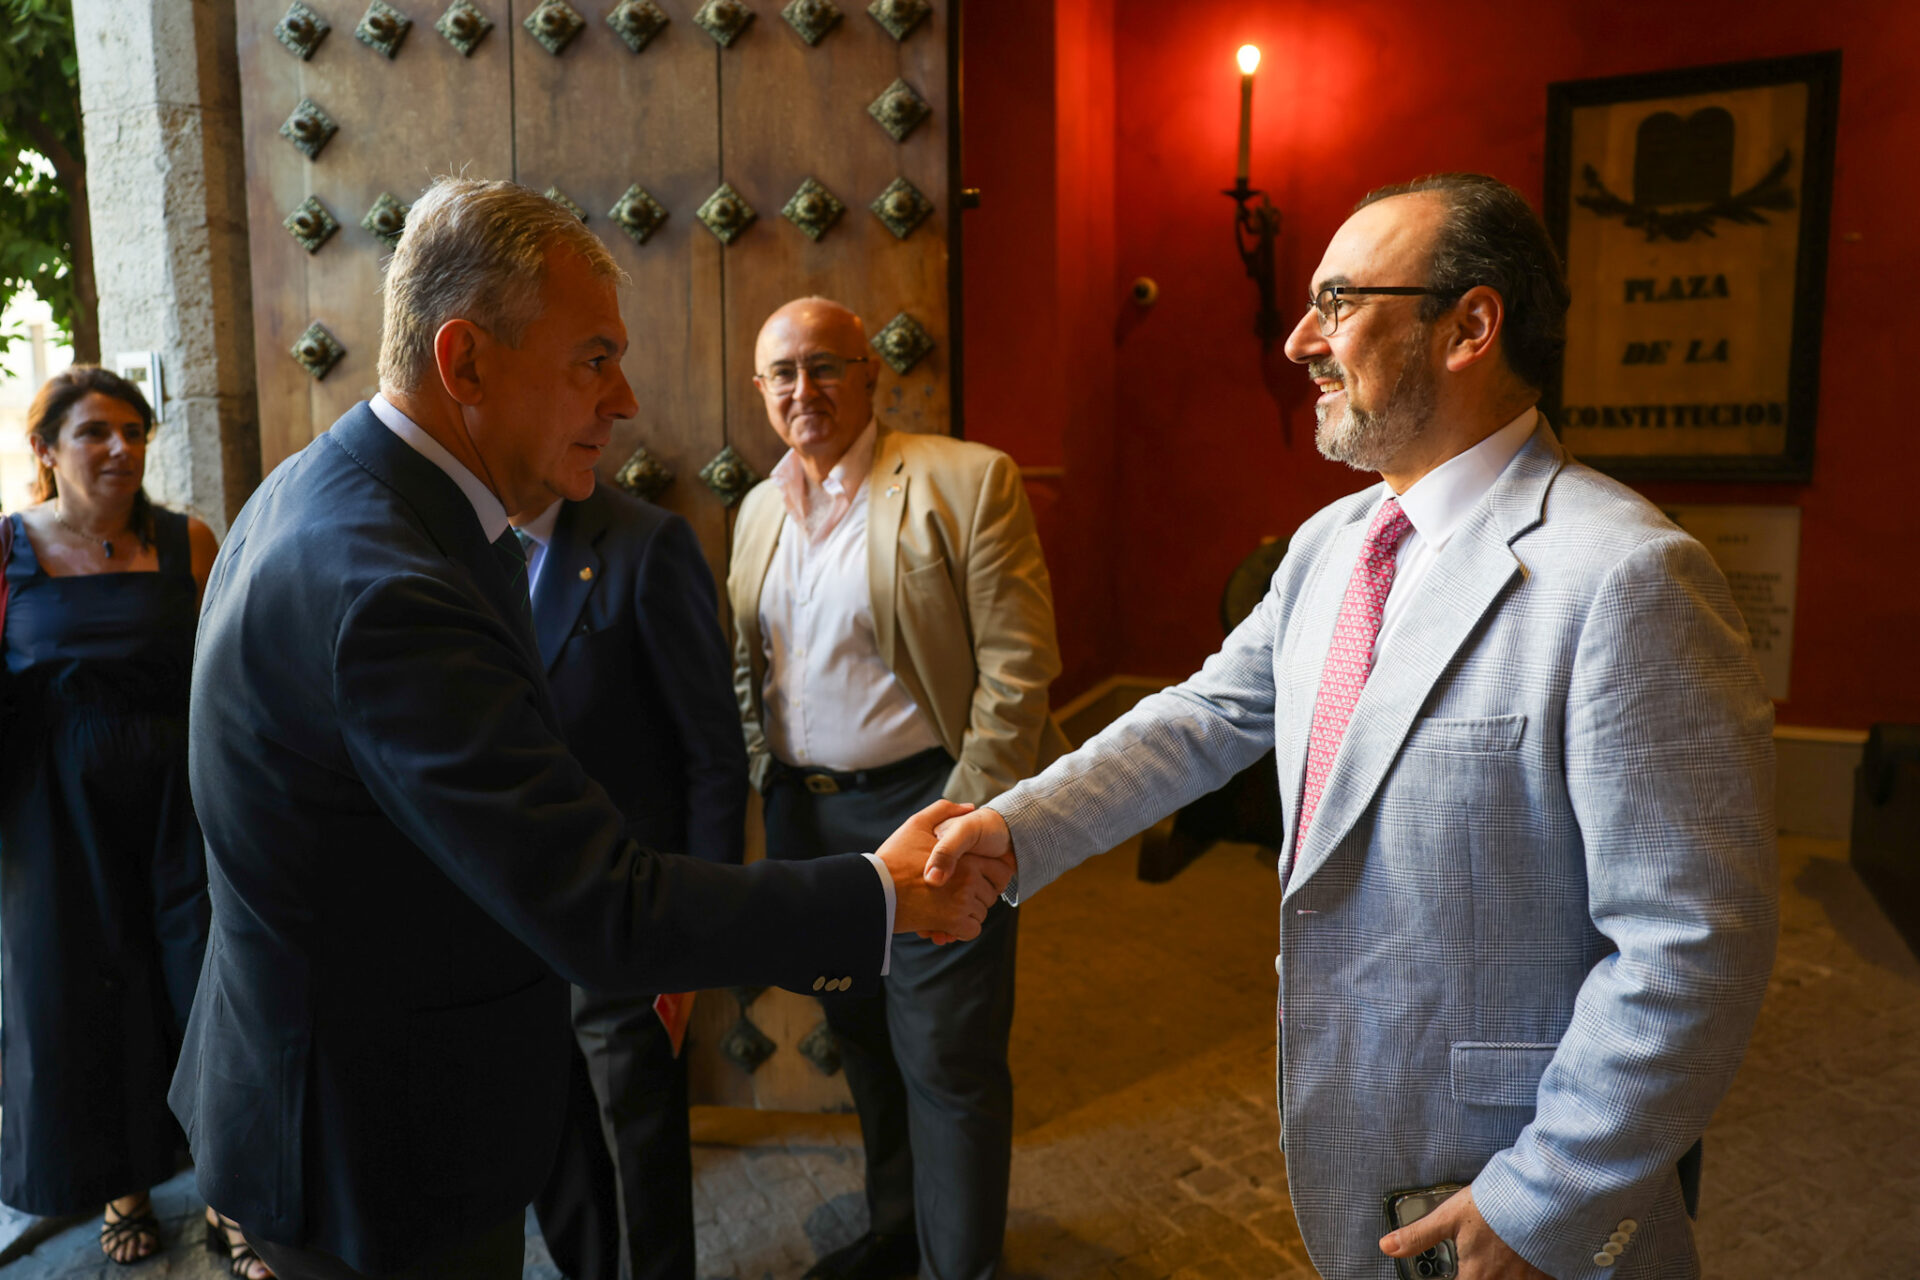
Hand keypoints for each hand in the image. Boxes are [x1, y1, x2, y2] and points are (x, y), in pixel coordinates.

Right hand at [876, 800, 1009, 940]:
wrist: (872, 887)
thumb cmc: (893, 857)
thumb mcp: (916, 824)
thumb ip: (944, 811)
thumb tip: (970, 807)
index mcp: (965, 857)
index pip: (1001, 872)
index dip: (989, 877)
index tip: (972, 880)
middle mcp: (968, 878)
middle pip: (990, 895)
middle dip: (976, 898)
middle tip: (953, 896)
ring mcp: (961, 901)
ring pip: (980, 914)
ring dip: (966, 915)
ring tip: (945, 908)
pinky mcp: (951, 922)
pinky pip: (971, 930)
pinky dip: (960, 930)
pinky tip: (945, 924)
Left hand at [1379, 1185, 1548, 1279]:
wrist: (1541, 1196)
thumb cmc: (1495, 1205)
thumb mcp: (1449, 1216)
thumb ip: (1418, 1236)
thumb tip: (1387, 1246)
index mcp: (1476, 1275)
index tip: (1458, 1275)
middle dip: (1477, 1276)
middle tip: (1476, 1266)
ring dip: (1501, 1275)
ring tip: (1496, 1264)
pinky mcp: (1549, 1273)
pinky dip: (1527, 1275)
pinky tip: (1523, 1265)